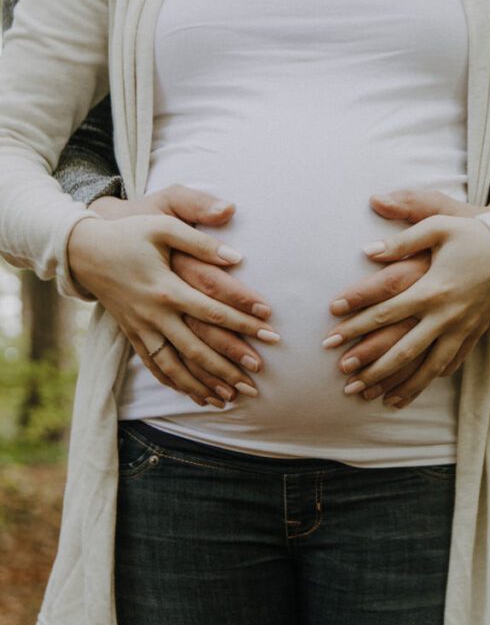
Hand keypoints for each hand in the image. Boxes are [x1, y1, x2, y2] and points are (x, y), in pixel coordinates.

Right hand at [90, 185, 274, 400]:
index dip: (244, 322)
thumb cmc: (128, 233)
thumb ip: (200, 240)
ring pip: (176, 366)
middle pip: (197, 348)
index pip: (214, 311)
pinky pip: (155, 366)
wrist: (83, 250)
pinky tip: (196, 395)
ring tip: (230, 398)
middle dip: (229, 365)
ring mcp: (142, 328)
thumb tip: (237, 256)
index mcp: (167, 287)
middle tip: (257, 380)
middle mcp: (155, 314)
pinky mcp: (133, 335)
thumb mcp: (163, 225)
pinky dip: (176, 383)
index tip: (271, 332)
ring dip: (203, 384)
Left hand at [323, 190, 489, 407]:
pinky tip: (408, 393)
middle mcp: (444, 315)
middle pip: (402, 349)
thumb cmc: (474, 235)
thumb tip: (367, 251)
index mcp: (432, 287)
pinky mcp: (472, 336)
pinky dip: (427, 382)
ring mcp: (460, 330)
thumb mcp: (439, 225)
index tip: (330, 335)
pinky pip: (448, 366)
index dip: (356, 323)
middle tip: (343, 378)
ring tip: (371, 399)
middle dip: (371, 366)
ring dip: (398, 385)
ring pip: (425, 367)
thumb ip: (402, 240)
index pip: (385, 311)